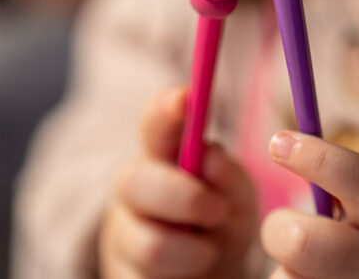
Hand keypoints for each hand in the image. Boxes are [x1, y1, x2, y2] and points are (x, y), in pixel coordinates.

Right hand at [98, 87, 257, 277]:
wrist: (208, 278)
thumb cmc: (221, 226)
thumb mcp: (237, 200)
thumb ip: (229, 177)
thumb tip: (210, 155)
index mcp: (165, 157)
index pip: (156, 124)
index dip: (166, 109)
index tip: (185, 97)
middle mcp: (135, 190)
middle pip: (133, 179)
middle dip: (180, 196)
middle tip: (216, 210)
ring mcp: (124, 235)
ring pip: (146, 242)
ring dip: (190, 251)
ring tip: (208, 253)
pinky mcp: (121, 274)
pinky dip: (182, 276)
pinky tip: (192, 273)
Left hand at [261, 132, 358, 278]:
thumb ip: (344, 182)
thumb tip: (281, 148)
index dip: (317, 158)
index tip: (279, 142)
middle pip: (304, 244)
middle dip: (280, 227)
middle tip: (284, 222)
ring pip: (289, 278)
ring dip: (287, 265)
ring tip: (315, 261)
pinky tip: (318, 275)